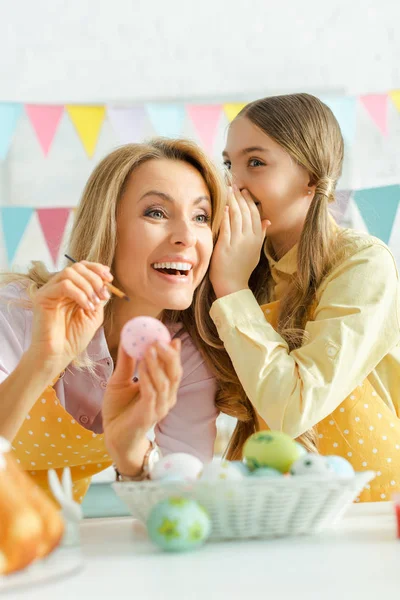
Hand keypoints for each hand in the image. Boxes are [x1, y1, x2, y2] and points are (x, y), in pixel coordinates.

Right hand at [28, 261, 112, 375]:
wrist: (58, 355)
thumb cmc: (74, 338)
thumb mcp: (93, 314)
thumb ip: (98, 297)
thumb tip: (105, 283)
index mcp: (71, 289)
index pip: (82, 267)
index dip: (97, 269)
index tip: (110, 279)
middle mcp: (59, 287)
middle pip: (77, 266)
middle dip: (95, 278)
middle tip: (103, 295)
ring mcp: (50, 291)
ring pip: (70, 273)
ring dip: (87, 286)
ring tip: (94, 303)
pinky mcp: (42, 297)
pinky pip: (64, 285)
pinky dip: (79, 294)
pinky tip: (86, 307)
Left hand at [102, 339, 181, 475]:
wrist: (113, 437)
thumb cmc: (119, 409)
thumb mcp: (121, 380)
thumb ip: (127, 362)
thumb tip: (127, 338)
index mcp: (163, 388)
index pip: (174, 368)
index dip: (174, 353)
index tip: (171, 337)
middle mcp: (166, 398)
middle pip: (175, 373)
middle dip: (169, 355)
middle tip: (158, 340)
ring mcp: (159, 408)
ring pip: (164, 383)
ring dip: (157, 364)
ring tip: (149, 348)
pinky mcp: (148, 416)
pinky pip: (151, 394)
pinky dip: (148, 379)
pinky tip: (141, 367)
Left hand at [210, 185, 269, 298]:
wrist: (233, 285)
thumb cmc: (241, 268)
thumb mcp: (255, 251)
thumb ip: (261, 234)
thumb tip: (267, 220)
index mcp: (257, 239)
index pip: (255, 214)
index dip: (249, 201)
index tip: (244, 190)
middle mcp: (249, 239)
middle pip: (246, 212)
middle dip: (240, 197)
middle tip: (234, 185)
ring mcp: (238, 243)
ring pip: (237, 217)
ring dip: (233, 202)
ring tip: (229, 190)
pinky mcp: (226, 247)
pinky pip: (227, 228)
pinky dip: (226, 216)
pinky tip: (224, 207)